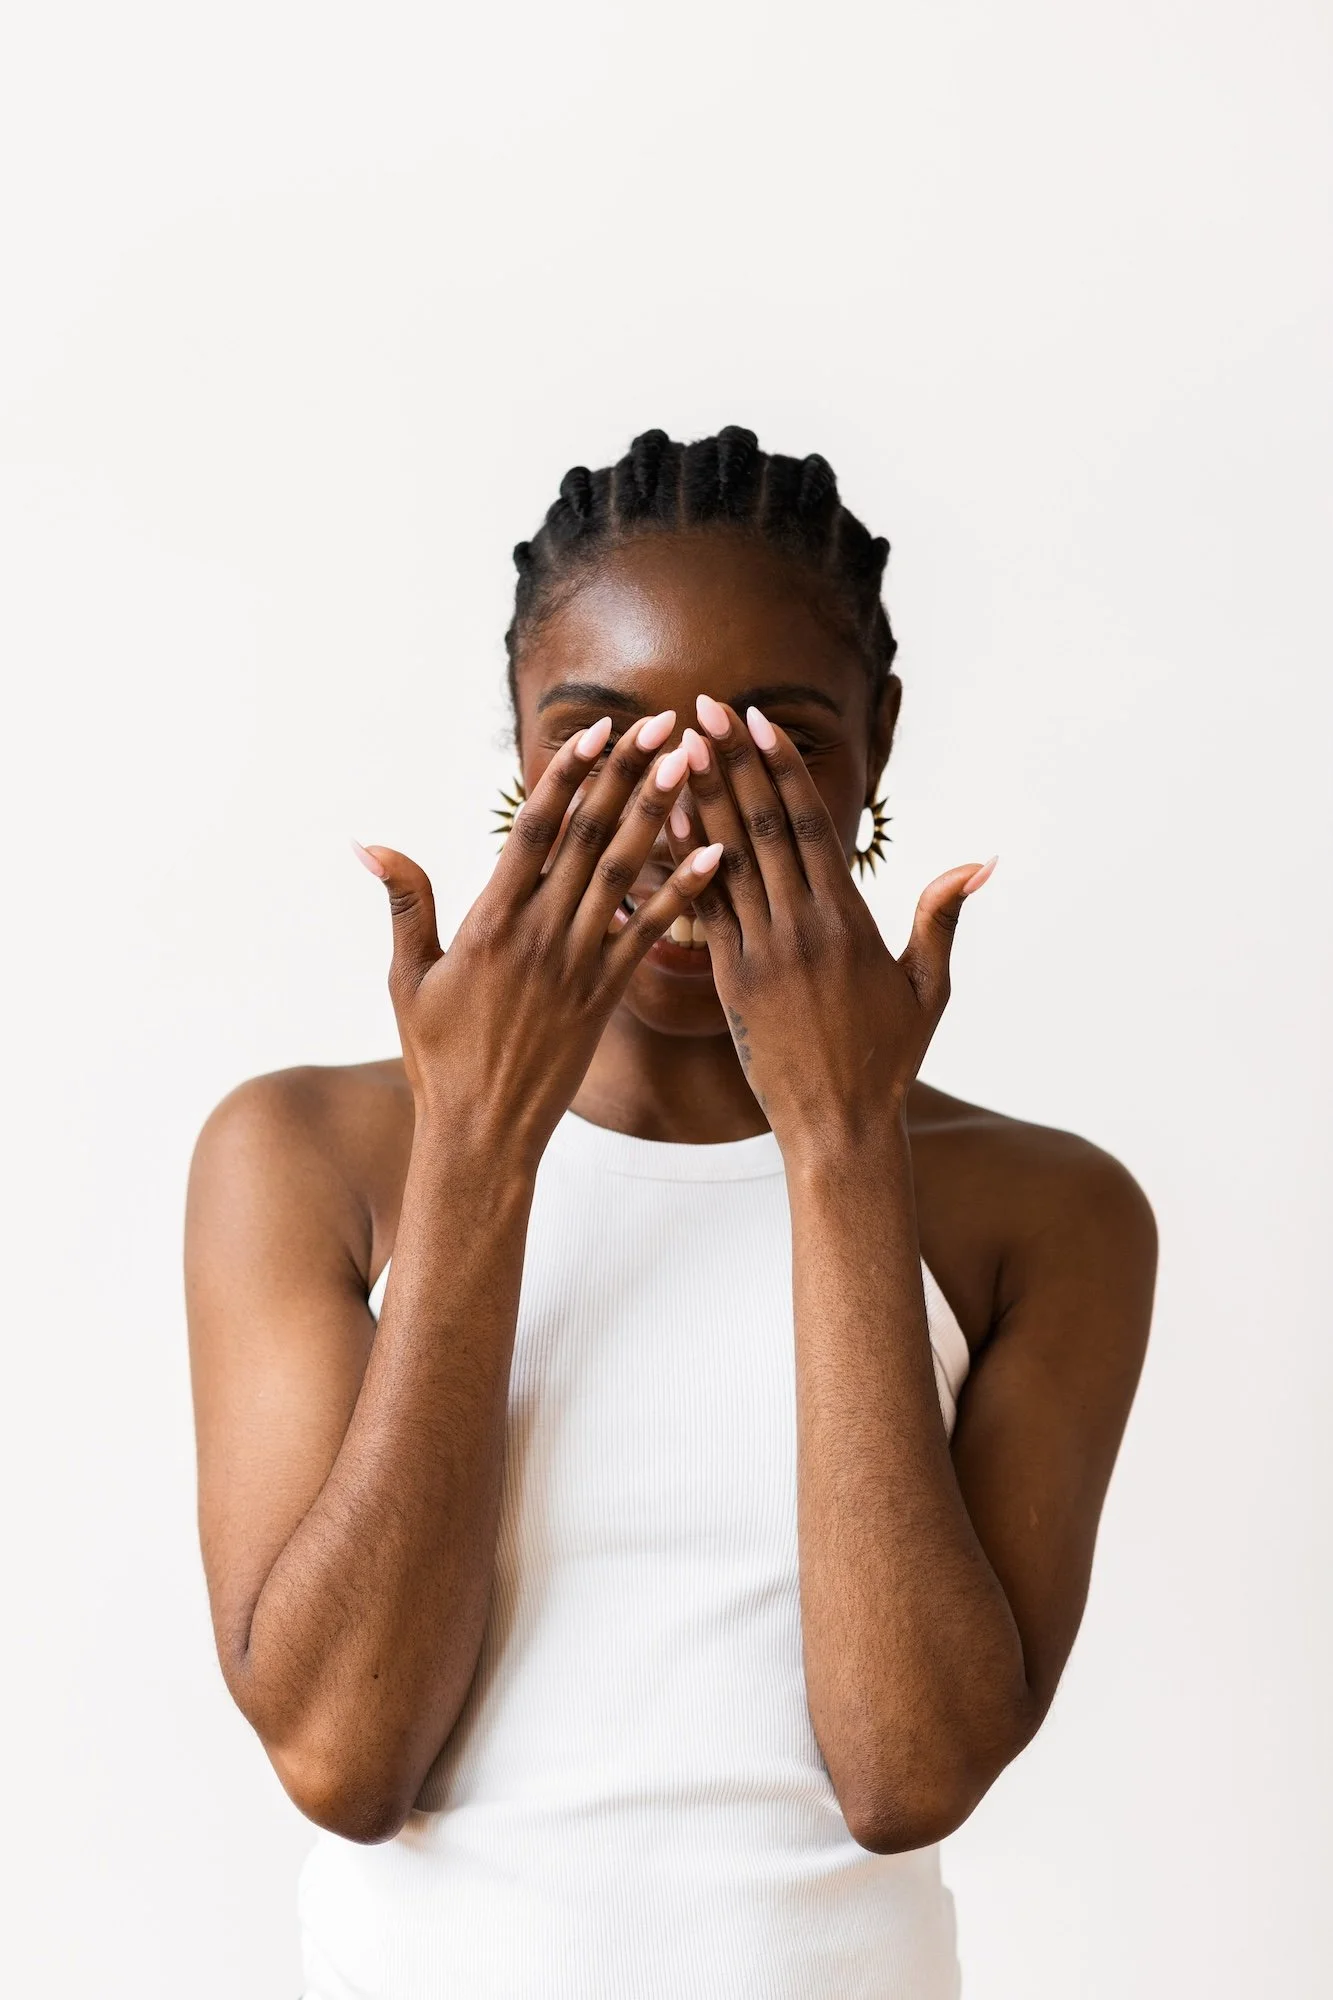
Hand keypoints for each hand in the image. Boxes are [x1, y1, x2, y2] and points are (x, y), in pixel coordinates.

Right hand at [353, 713, 722, 1164]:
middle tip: (663, 723)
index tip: (597, 730)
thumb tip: (368, 842)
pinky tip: (715, 855)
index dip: (567, 776)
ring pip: (624, 874)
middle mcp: (538, 935)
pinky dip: (683, 894)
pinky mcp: (605, 996)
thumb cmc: (437, 1056)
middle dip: (626, 776)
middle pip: (588, 837)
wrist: (480, 1133)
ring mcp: (577, 965)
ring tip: (689, 765)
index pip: (533, 831)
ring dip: (660, 815)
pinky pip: (650, 935)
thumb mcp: (407, 978)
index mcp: (490, 922)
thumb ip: (406, 902)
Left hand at [668, 697, 994, 1154]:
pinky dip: (679, 864)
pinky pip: (699, 911)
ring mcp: (759, 954)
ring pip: (722, 861)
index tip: (756, 720)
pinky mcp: (728, 982)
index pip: (807, 825)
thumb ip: (941, 918)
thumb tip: (981, 862)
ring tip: (672, 748)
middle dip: (731, 762)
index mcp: (847, 920)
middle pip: (759, 827)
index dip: (779, 767)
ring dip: (697, 799)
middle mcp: (800, 928)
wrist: (839, 1127)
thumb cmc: (889, 1059)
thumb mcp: (927, 987)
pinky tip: (659, 824)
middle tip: (701, 707)